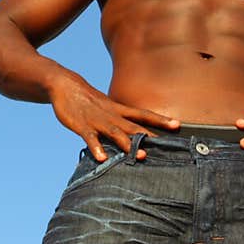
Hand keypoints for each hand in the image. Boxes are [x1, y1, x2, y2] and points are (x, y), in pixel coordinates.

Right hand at [49, 72, 179, 160]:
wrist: (65, 85)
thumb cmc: (89, 101)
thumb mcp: (108, 108)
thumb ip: (120, 120)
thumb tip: (135, 131)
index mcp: (119, 110)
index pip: (144, 114)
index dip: (161, 119)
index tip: (178, 125)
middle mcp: (112, 115)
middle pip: (134, 126)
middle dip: (149, 136)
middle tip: (166, 147)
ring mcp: (97, 121)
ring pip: (115, 133)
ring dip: (128, 144)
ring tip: (140, 155)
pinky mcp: (82, 126)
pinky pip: (90, 138)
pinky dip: (96, 148)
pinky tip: (102, 158)